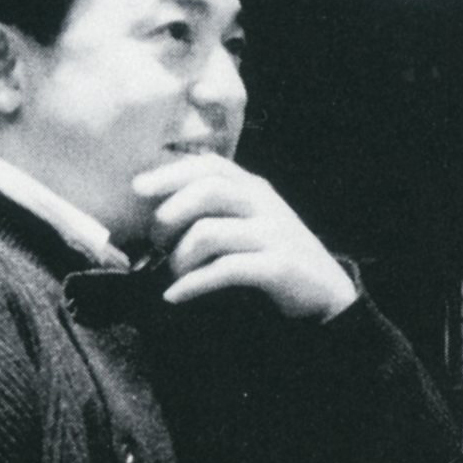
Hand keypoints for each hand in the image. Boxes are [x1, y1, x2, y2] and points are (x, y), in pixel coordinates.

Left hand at [129, 155, 358, 321]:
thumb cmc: (273, 255)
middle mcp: (264, 204)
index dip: (171, 172)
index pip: (210, 165)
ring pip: (209, 232)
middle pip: (209, 189)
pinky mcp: (278, 266)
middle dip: (170, 215)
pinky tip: (175, 296)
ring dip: (179, 258)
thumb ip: (218, 204)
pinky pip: (224, 269)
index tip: (137, 187)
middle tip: (156, 243)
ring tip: (172, 276)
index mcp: (254, 188)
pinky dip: (192, 284)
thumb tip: (160, 201)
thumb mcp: (250, 220)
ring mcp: (273, 234)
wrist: (325, 291)